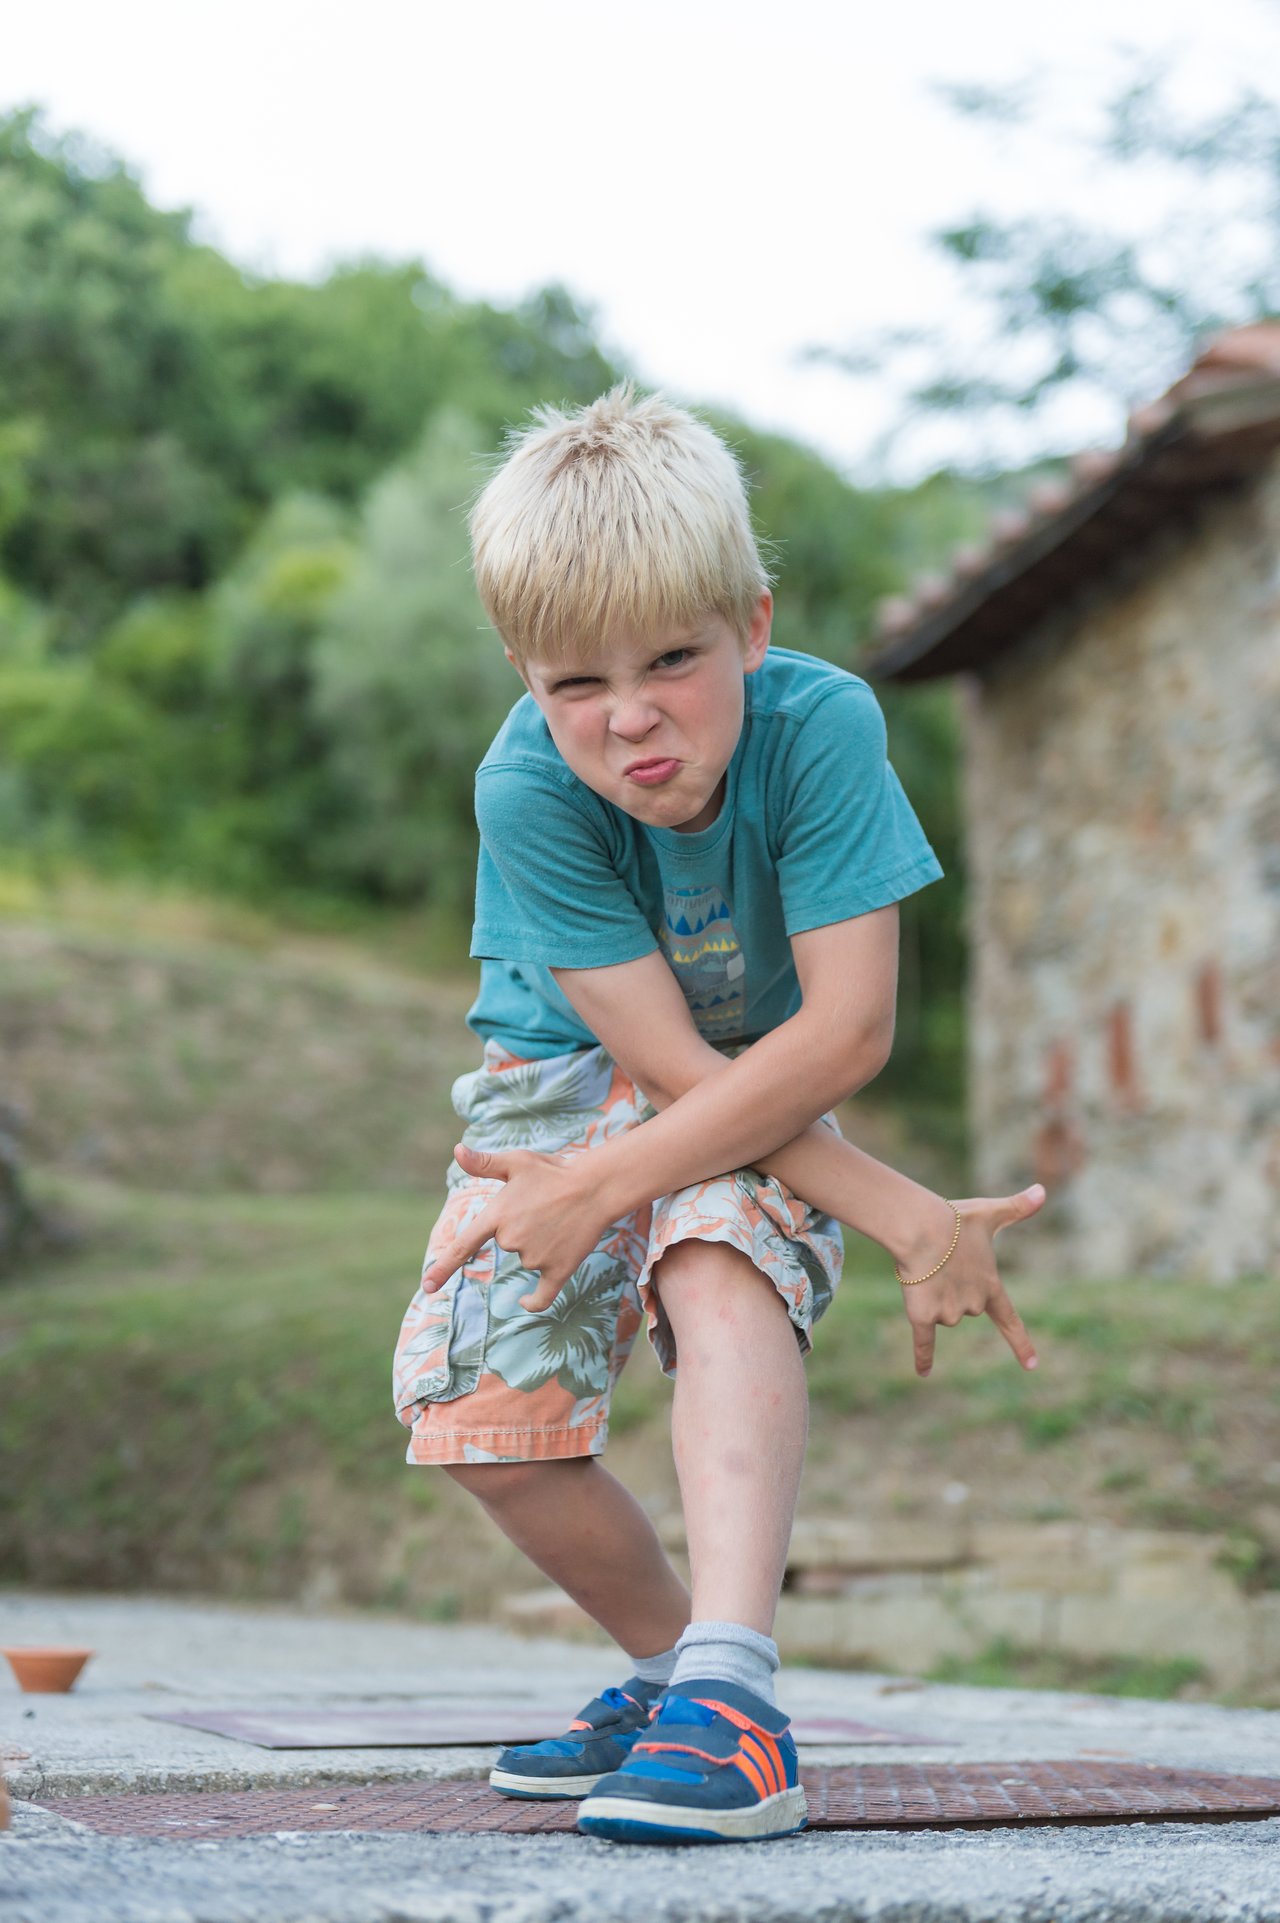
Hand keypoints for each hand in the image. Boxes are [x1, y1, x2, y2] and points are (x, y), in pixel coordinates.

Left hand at [421, 1142, 611, 1311]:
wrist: (596, 1187)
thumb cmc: (555, 1171)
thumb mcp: (517, 1161)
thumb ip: (484, 1163)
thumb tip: (456, 1151)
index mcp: (497, 1215)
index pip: (463, 1246)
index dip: (443, 1268)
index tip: (428, 1286)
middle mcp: (511, 1240)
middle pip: (507, 1245)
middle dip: (521, 1229)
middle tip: (543, 1207)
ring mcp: (535, 1258)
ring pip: (527, 1259)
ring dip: (539, 1246)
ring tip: (559, 1220)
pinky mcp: (558, 1271)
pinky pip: (541, 1296)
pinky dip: (533, 1301)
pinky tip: (524, 1302)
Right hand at [897, 1185, 1045, 1377]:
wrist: (923, 1229)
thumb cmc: (956, 1220)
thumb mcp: (991, 1213)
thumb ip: (1017, 1207)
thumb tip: (1043, 1190)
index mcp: (991, 1286)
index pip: (1009, 1320)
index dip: (1020, 1342)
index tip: (1032, 1365)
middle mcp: (974, 1305)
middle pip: (965, 1308)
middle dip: (953, 1290)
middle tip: (942, 1260)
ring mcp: (949, 1313)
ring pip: (941, 1314)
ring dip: (933, 1297)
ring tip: (926, 1268)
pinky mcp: (923, 1316)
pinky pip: (924, 1343)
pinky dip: (923, 1358)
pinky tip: (923, 1373)